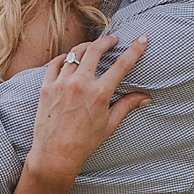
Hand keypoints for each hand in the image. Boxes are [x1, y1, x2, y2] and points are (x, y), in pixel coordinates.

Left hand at [29, 34, 150, 180]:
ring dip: (86, 47)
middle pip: (95, 50)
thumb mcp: (110, 124)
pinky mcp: (46, 86)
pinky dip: (64, 57)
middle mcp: (80, 84)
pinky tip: (69, 58)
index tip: (142, 39)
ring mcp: (61, 83)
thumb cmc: (85, 142)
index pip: (122, 65)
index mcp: (99, 94)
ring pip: (74, 53)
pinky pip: (55, 63)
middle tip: (113, 40)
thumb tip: (146, 97)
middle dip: (107, 41)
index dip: (135, 49)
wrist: (55, 154)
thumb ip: (127, 106)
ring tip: (92, 47)